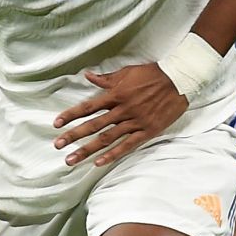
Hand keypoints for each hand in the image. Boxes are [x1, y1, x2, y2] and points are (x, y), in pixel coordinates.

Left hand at [52, 63, 187, 168]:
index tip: (56, 124)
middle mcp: (122, 109)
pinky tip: (99, 163)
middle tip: (57, 146)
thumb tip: (87, 75)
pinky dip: (112, 155)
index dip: (71, 115)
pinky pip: (127, 145)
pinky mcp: (147, 131)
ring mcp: (134, 122)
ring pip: (106, 139)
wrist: (179, 79)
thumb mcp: (127, 72)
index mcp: (115, 94)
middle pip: (93, 125)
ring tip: (72, 160)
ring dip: (87, 150)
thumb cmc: (152, 74)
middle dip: (73, 136)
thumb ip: (106, 78)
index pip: (88, 107)